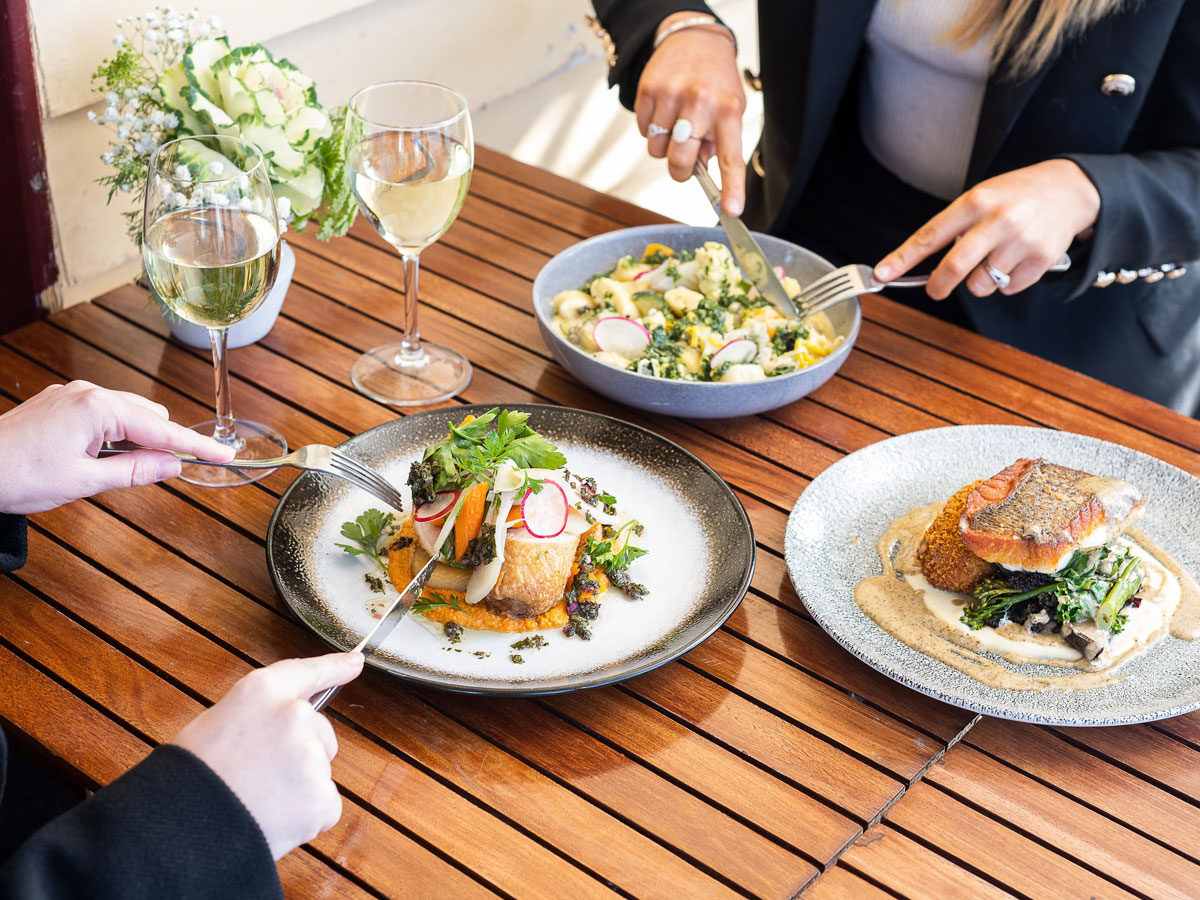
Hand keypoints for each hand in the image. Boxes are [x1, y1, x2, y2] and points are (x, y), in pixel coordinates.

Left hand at [0, 381, 235, 513]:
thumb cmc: (15, 475)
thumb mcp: (84, 482)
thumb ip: (134, 471)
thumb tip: (171, 465)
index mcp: (97, 408)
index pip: (162, 428)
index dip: (196, 445)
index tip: (224, 455)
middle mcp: (87, 393)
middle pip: (148, 414)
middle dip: (164, 441)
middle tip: (170, 472)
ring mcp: (71, 396)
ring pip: (126, 414)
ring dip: (137, 439)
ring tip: (124, 470)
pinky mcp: (59, 404)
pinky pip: (103, 414)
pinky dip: (115, 434)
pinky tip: (104, 457)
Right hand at [172, 652, 364, 860]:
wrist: (180, 832)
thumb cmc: (190, 778)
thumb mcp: (217, 723)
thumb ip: (259, 714)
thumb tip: (287, 719)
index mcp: (263, 691)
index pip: (307, 672)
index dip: (334, 667)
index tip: (354, 663)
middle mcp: (295, 716)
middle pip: (319, 732)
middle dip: (300, 753)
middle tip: (258, 775)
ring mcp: (311, 756)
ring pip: (319, 771)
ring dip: (299, 787)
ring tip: (257, 800)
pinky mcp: (320, 798)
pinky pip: (324, 806)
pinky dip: (306, 817)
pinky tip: (273, 820)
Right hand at [635, 14, 745, 214]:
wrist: (693, 38)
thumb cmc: (715, 79)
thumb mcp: (731, 108)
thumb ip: (719, 141)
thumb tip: (700, 167)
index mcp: (728, 111)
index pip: (730, 157)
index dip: (732, 187)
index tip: (731, 210)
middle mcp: (701, 103)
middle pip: (680, 161)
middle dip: (679, 168)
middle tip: (683, 158)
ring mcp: (672, 95)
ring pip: (656, 150)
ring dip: (663, 146)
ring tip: (675, 123)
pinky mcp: (649, 90)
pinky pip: (642, 131)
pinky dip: (650, 129)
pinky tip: (663, 111)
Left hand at [874, 160, 1101, 299]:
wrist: (1071, 189)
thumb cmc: (1017, 195)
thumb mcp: (982, 196)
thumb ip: (956, 226)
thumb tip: (927, 264)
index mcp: (974, 202)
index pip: (929, 235)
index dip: (902, 258)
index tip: (882, 274)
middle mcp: (997, 221)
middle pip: (954, 267)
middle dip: (938, 286)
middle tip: (936, 289)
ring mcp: (1020, 241)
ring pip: (981, 285)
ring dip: (979, 282)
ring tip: (993, 260)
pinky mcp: (1040, 260)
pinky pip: (1008, 289)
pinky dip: (1007, 283)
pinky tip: (1016, 261)